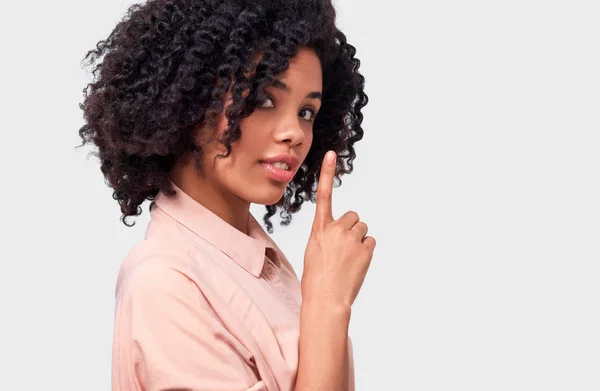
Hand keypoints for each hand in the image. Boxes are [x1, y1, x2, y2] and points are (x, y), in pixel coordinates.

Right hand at [301, 150, 375, 308]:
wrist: (326, 300)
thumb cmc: (316, 279)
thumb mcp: (315, 252)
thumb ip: (327, 238)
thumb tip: (343, 236)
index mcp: (319, 229)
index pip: (323, 195)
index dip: (327, 173)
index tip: (331, 154)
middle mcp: (335, 229)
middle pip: (353, 217)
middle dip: (352, 228)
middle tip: (344, 248)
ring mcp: (351, 238)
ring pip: (363, 229)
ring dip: (359, 240)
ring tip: (349, 259)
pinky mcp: (365, 249)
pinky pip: (370, 242)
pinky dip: (366, 251)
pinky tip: (356, 265)